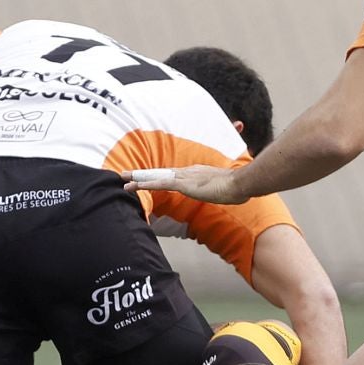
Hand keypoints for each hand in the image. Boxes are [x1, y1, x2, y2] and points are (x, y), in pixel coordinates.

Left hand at [124, 165, 252, 204]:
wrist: (241, 183)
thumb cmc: (237, 187)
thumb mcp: (225, 188)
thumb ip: (220, 188)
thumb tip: (224, 192)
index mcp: (195, 172)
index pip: (172, 174)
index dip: (157, 175)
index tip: (147, 176)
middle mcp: (187, 172)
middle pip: (160, 172)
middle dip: (142, 174)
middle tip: (125, 174)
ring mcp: (185, 177)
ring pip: (156, 177)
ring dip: (138, 178)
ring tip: (123, 179)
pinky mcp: (184, 184)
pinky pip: (159, 184)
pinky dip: (145, 184)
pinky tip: (134, 186)